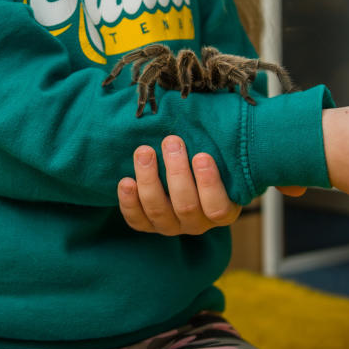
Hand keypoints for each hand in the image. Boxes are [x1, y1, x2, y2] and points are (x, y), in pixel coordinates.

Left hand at [118, 136, 241, 235]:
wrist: (185, 174)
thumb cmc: (207, 161)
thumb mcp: (222, 160)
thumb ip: (221, 149)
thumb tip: (222, 122)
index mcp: (223, 212)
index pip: (217, 208)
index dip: (209, 183)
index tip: (201, 155)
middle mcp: (197, 224)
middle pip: (186, 206)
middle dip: (176, 171)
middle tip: (171, 141)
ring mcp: (171, 226)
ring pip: (158, 210)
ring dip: (149, 179)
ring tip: (144, 151)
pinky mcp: (148, 225)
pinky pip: (137, 220)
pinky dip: (129, 201)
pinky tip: (126, 181)